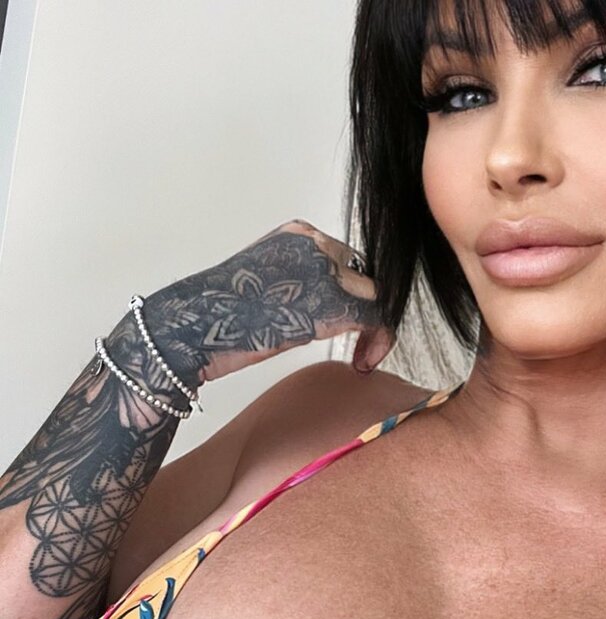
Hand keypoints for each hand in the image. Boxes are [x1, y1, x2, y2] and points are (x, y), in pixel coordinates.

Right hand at [140, 220, 395, 384]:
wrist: (193, 326)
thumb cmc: (218, 315)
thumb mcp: (262, 282)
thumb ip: (295, 282)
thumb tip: (321, 306)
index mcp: (297, 235)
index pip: (346, 261)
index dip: (352, 294)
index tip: (346, 325)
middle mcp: (314, 244)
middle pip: (364, 277)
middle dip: (365, 311)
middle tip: (359, 346)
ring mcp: (322, 270)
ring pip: (375, 296)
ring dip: (374, 330)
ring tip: (361, 357)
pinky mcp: (329, 302)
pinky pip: (375, 317)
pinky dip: (378, 341)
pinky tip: (363, 362)